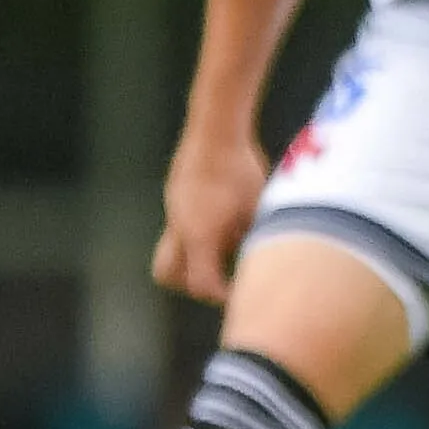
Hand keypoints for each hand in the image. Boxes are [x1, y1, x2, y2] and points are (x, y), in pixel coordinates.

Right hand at [154, 130, 269, 305]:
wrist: (214, 133)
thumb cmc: (240, 170)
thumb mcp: (256, 211)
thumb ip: (253, 240)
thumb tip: (260, 261)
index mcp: (199, 237)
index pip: (202, 284)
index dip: (222, 295)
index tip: (241, 294)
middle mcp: (180, 229)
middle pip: (168, 274)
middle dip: (192, 285)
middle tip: (222, 281)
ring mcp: (173, 214)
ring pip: (169, 252)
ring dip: (190, 262)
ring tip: (223, 253)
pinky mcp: (175, 199)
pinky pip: (178, 230)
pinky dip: (195, 238)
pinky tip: (224, 222)